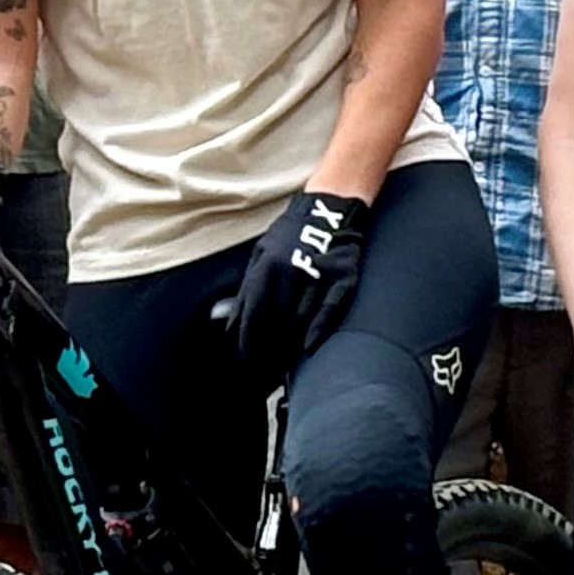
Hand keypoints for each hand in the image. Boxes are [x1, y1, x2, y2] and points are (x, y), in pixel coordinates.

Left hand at [222, 187, 368, 378]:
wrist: (329, 207)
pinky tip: (308, 348)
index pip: (253, 312)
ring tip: (283, 363)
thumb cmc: (290, 235)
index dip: (248, 338)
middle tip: (264, 367)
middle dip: (268, 347)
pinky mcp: (343, 277)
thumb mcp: (261, 254)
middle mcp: (291, 270)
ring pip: (301, 318)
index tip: (245, 356)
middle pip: (276, 320)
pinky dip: (318, 330)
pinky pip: (330, 309)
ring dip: (290, 344)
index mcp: (267, 265)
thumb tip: (230, 323)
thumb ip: (248, 288)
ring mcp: (319, 273)